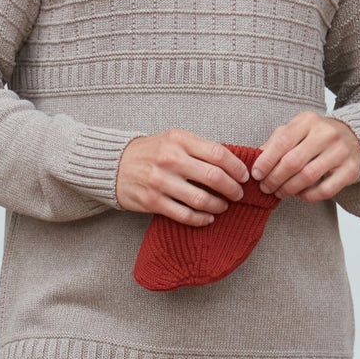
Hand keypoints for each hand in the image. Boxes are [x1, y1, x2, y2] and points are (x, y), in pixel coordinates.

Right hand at [116, 130, 249, 226]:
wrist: (115, 165)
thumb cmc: (152, 152)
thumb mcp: (174, 139)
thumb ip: (200, 148)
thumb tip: (233, 163)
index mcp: (179, 140)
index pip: (218, 154)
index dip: (236, 167)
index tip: (244, 176)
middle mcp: (170, 159)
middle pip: (214, 177)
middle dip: (232, 189)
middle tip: (238, 194)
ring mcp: (160, 181)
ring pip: (201, 199)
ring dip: (218, 205)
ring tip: (223, 206)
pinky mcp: (153, 202)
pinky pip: (185, 215)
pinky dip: (201, 219)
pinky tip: (208, 217)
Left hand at [250, 112, 359, 201]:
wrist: (354, 137)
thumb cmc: (317, 136)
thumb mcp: (296, 130)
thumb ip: (276, 143)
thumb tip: (255, 162)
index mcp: (308, 121)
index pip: (283, 141)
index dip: (266, 161)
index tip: (256, 175)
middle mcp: (326, 133)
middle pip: (293, 161)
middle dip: (275, 178)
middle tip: (266, 188)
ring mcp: (340, 151)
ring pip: (308, 176)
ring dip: (289, 189)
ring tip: (280, 193)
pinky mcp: (351, 169)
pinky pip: (325, 190)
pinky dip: (308, 196)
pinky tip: (300, 195)